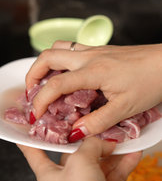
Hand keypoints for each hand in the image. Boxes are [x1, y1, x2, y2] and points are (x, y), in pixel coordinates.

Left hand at [17, 137, 141, 180]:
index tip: (26, 126)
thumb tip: (102, 140)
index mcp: (48, 173)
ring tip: (121, 138)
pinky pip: (112, 174)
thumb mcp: (80, 162)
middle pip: (73, 154)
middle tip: (96, 126)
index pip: (33, 152)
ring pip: (96, 163)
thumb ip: (90, 145)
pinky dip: (122, 164)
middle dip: (87, 141)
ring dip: (110, 152)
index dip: (30, 139)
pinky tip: (132, 153)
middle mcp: (64, 179)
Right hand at [25, 41, 161, 138]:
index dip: (40, 101)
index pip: (55, 85)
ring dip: (44, 64)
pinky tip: (66, 74)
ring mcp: (93, 50)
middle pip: (47, 57)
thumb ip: (97, 122)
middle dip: (32, 75)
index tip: (35, 116)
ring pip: (57, 48)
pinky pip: (70, 49)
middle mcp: (88, 57)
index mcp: (93, 72)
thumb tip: (74, 132)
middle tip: (31, 93)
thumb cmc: (152, 81)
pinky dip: (59, 60)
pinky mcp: (100, 49)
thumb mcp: (125, 109)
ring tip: (43, 81)